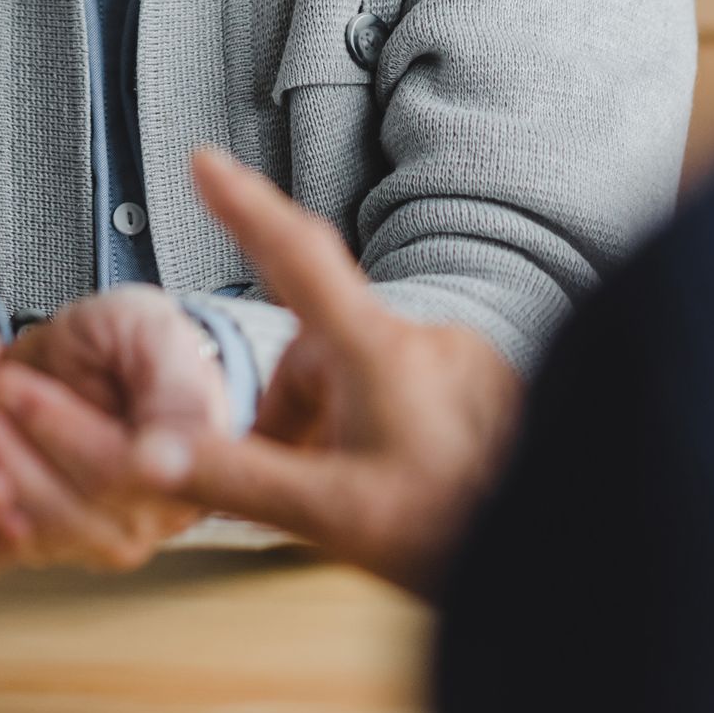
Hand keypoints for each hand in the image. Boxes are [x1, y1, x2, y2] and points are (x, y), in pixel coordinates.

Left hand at [0, 288, 230, 574]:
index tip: (9, 383)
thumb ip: (172, 392)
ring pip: (21, 518)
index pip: (119, 472)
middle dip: (0, 437)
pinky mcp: (45, 543)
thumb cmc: (137, 341)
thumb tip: (163, 463)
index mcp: (187, 477)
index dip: (63, 431)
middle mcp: (145, 523)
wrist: (105, 358)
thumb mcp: (157, 337)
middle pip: (61, 501)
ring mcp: (93, 540)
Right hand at [132, 151, 524, 595]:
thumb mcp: (331, 515)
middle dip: (291, 411)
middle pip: (318, 350)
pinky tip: (402, 491)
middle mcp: (424, 340)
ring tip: (356, 502)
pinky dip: (382, 434)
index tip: (206, 160)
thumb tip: (149, 453)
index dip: (244, 204)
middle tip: (290, 481)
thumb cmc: (458, 532)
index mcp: (378, 351)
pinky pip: (407, 397)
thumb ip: (236, 478)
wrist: (564, 552)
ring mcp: (461, 363)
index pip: (296, 254)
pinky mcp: (486, 390)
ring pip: (361, 380)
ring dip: (338, 430)